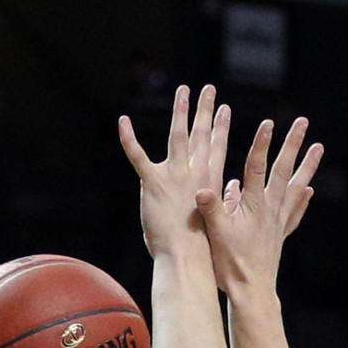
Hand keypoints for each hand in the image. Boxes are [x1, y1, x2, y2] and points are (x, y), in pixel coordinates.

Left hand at [118, 83, 229, 258]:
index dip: (220, 127)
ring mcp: (174, 175)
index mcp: (209, 183)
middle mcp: (194, 173)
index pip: (217, 148)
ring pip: (177, 135)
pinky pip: (137, 155)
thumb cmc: (199, 252)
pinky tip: (123, 121)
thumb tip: (218, 199)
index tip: (224, 109)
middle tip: (209, 89)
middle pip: (201, 134)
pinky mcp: (152, 183)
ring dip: (181, 110)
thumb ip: (212, 206)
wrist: (186, 258)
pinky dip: (129, 137)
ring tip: (184, 91)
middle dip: (205, 110)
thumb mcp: (213, 225)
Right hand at [197, 114, 323, 300]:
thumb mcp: (215, 235)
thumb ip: (210, 209)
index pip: (256, 168)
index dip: (261, 145)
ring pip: (296, 186)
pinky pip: (295, 212)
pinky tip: (309, 191)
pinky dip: (303, 200)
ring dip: (307, 165)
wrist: (251, 294)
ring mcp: (278, 221)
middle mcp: (270, 209)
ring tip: (318, 147)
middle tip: (302, 122)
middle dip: (292, 144)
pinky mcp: (280, 235)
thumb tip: (201, 188)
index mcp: (253, 206)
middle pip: (284, 170)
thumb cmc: (230, 265)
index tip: (268, 123)